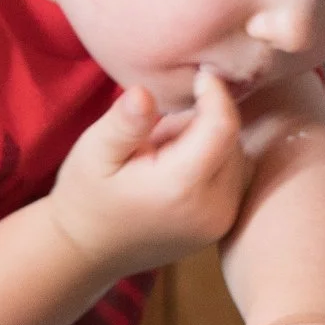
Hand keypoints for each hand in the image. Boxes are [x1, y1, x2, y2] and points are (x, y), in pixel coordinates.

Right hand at [47, 69, 253, 277]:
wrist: (87, 251)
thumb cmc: (87, 195)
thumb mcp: (94, 152)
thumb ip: (124, 124)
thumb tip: (144, 92)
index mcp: (181, 186)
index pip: (223, 126)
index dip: (216, 93)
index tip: (201, 74)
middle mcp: (212, 208)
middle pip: (232, 140)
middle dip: (204, 123)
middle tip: (159, 134)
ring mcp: (221, 222)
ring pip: (238, 157)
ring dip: (210, 144)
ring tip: (164, 157)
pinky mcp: (223, 226)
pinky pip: (235, 178)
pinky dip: (214, 164)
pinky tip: (177, 172)